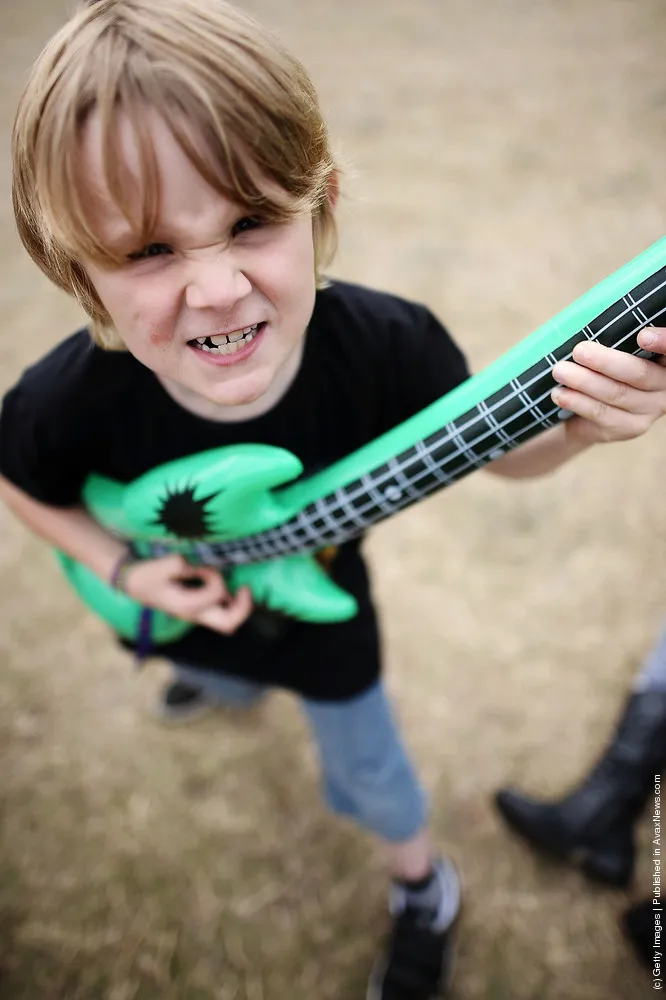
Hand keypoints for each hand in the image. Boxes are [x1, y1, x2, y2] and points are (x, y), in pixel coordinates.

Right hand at [122, 554, 252, 633]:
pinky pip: (221, 612)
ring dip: (238, 605)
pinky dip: (230, 602)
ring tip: (240, 588)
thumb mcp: (163, 565)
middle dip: (243, 608)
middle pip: (228, 623)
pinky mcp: (198, 609)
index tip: (205, 566)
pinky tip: (229, 588)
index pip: (216, 594)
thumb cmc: (147, 575)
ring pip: (227, 621)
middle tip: (245, 588)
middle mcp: (194, 614)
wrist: (134, 583)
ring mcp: (197, 614)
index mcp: (185, 606)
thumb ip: (184, 565)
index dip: (216, 577)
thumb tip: (203, 564)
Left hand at [551, 327, 665, 445]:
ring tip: (559, 370)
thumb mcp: (617, 347)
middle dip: (606, 361)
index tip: (642, 336)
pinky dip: (578, 402)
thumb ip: (619, 335)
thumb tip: (594, 315)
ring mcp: (650, 409)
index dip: (663, 342)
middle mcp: (665, 386)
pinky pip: (602, 414)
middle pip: (639, 373)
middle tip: (579, 350)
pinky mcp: (630, 427)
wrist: (592, 409)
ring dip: (584, 381)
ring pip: (616, 394)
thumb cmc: (606, 365)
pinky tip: (560, 394)